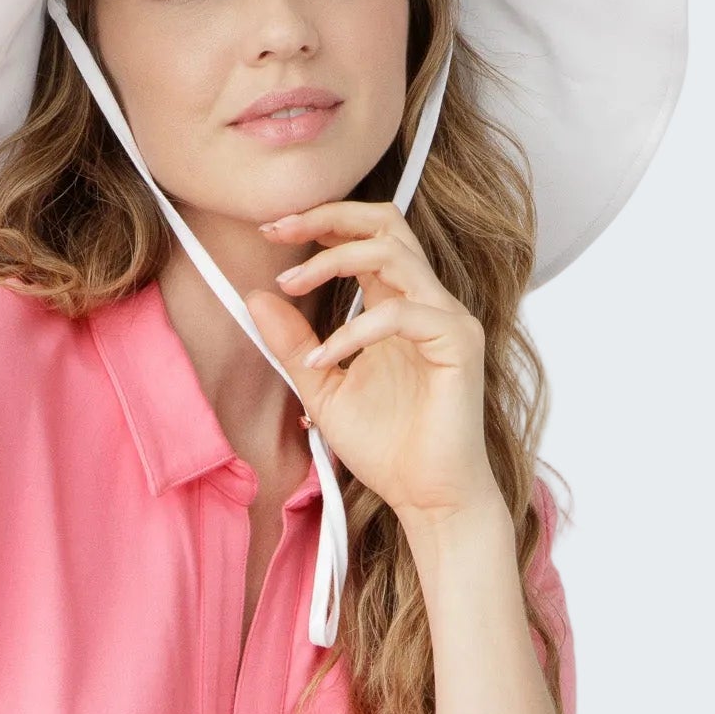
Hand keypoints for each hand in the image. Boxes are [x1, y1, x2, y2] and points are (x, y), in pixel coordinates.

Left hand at [247, 200, 500, 523]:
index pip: (365, 236)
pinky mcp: (459, 343)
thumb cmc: (387, 446)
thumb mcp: (321, 388)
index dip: (319, 221)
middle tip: (277, 228)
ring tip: (288, 287)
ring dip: (331, 262)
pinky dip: (353, 331)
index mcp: (395, 304)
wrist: (427, 497)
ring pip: (392, 253)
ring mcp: (447, 318)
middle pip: (386, 221)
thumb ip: (293, 344)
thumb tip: (255, 297)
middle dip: (327, 216)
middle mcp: (425, 301)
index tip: (271, 229)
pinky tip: (322, 359)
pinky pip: (401, 313)